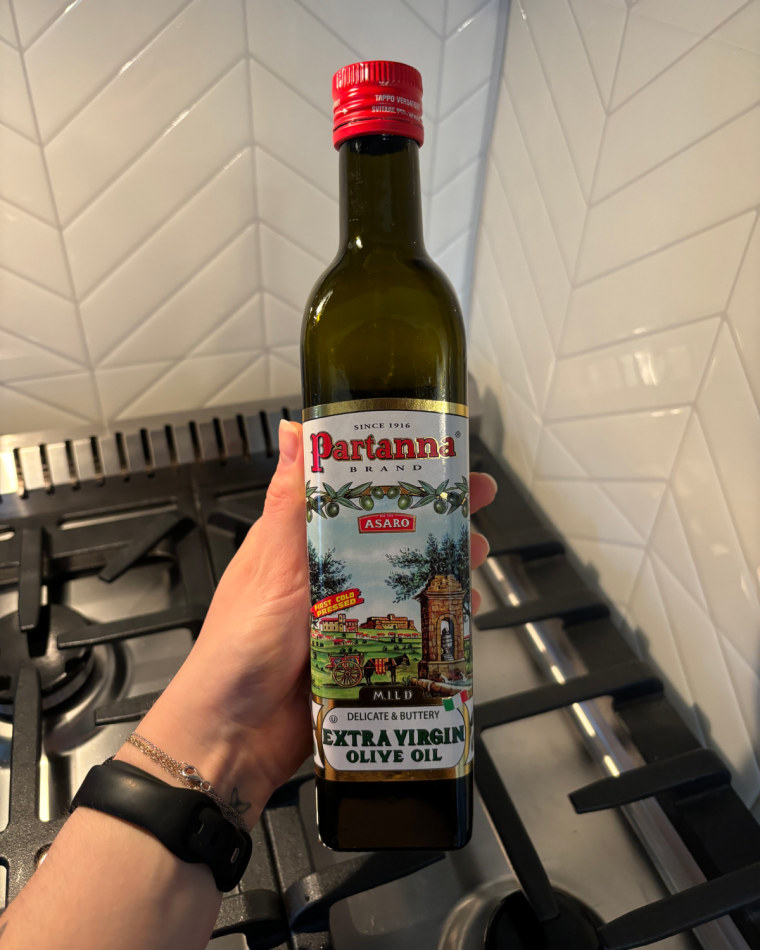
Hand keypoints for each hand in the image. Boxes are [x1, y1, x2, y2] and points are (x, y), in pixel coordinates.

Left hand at [125, 421, 496, 825]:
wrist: (233, 740)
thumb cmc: (238, 651)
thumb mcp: (271, 569)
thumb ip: (289, 505)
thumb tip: (294, 432)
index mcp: (296, 545)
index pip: (352, 493)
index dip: (395, 472)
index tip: (435, 457)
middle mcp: (322, 575)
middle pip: (386, 535)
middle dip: (432, 518)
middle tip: (475, 504)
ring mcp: (341, 616)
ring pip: (399, 580)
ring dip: (438, 566)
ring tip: (475, 556)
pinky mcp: (356, 655)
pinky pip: (401, 628)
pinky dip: (430, 618)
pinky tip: (456, 614)